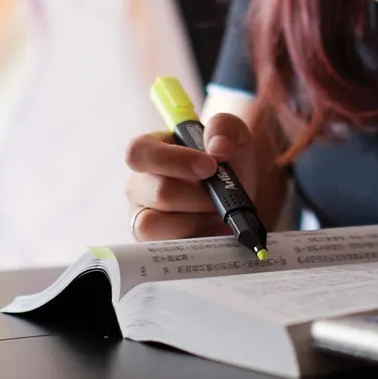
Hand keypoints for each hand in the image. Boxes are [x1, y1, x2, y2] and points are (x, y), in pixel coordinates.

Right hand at [123, 112, 259, 241]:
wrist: (238, 200)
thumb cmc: (226, 164)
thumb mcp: (232, 135)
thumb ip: (225, 128)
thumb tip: (218, 147)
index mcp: (151, 151)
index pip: (139, 152)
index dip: (173, 160)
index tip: (210, 166)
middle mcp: (140, 185)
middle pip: (158, 192)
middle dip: (199, 197)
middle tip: (222, 198)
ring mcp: (143, 216)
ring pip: (154, 225)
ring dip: (195, 222)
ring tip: (218, 217)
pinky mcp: (154, 245)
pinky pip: (165, 251)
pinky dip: (195, 241)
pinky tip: (214, 234)